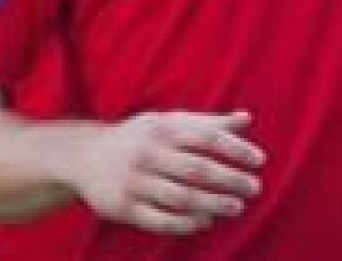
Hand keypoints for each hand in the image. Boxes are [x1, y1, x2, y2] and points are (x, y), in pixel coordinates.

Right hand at [67, 110, 264, 235]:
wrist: (83, 156)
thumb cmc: (138, 138)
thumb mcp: (167, 123)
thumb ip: (207, 123)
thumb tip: (246, 118)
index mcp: (162, 129)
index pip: (206, 137)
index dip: (236, 149)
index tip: (259, 160)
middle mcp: (148, 154)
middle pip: (197, 169)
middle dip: (230, 180)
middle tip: (254, 188)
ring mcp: (135, 182)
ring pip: (181, 198)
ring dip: (213, 204)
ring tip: (236, 207)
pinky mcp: (123, 207)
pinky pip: (160, 220)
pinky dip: (186, 223)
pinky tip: (205, 221)